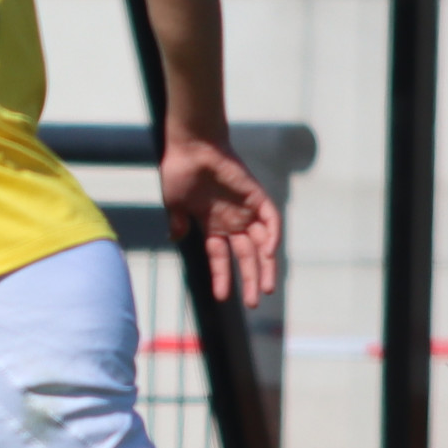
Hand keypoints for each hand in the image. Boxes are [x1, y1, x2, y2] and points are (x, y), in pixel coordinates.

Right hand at [161, 136, 279, 308]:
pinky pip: (271, 220)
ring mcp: (246, 210)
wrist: (192, 145)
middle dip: (250, 278)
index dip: (222, 277)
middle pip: (246, 256)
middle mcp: (232, 221)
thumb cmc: (180, 171)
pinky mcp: (257, 196)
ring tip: (267, 287)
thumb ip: (178, 222)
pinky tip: (270, 252)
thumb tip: (176, 237)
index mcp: (212, 226)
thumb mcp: (175, 203)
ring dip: (266, 265)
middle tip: (253, 302)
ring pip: (262, 243)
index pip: (221, 258)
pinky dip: (273, 235)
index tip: (222, 297)